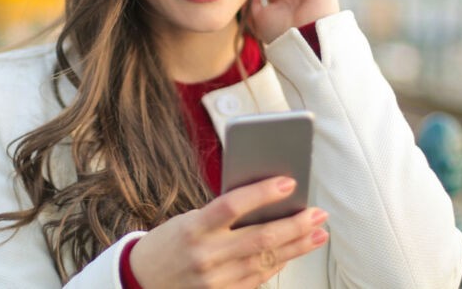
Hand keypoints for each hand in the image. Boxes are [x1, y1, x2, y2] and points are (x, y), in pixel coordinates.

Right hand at [129, 177, 328, 288]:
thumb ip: (222, 215)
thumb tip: (267, 204)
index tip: (289, 182)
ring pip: (266, 261)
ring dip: (296, 247)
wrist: (142, 281)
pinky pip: (258, 278)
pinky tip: (294, 252)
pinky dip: (279, 264)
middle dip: (294, 225)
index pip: (232, 205)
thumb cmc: (171, 242)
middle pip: (259, 238)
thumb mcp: (188, 221)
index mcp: (193, 227)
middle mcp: (205, 255)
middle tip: (318, 213)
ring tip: (318, 233)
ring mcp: (214, 280)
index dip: (262, 193)